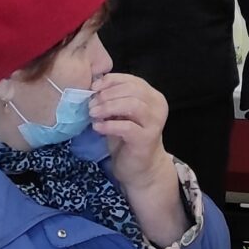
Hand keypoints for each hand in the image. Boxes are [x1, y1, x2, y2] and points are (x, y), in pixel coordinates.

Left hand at [88, 72, 172, 187]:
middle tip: (90, 104)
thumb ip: (113, 99)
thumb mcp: (120, 115)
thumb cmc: (127, 139)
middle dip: (107, 94)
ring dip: (108, 107)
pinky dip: (109, 125)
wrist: (140, 168)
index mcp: (152, 96)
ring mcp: (154, 122)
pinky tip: (97, 128)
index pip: (132, 80)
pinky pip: (127, 127)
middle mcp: (157, 106)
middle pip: (132, 89)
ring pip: (132, 104)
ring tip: (93, 114)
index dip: (111, 81)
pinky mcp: (146, 138)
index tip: (93, 88)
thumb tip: (93, 85)